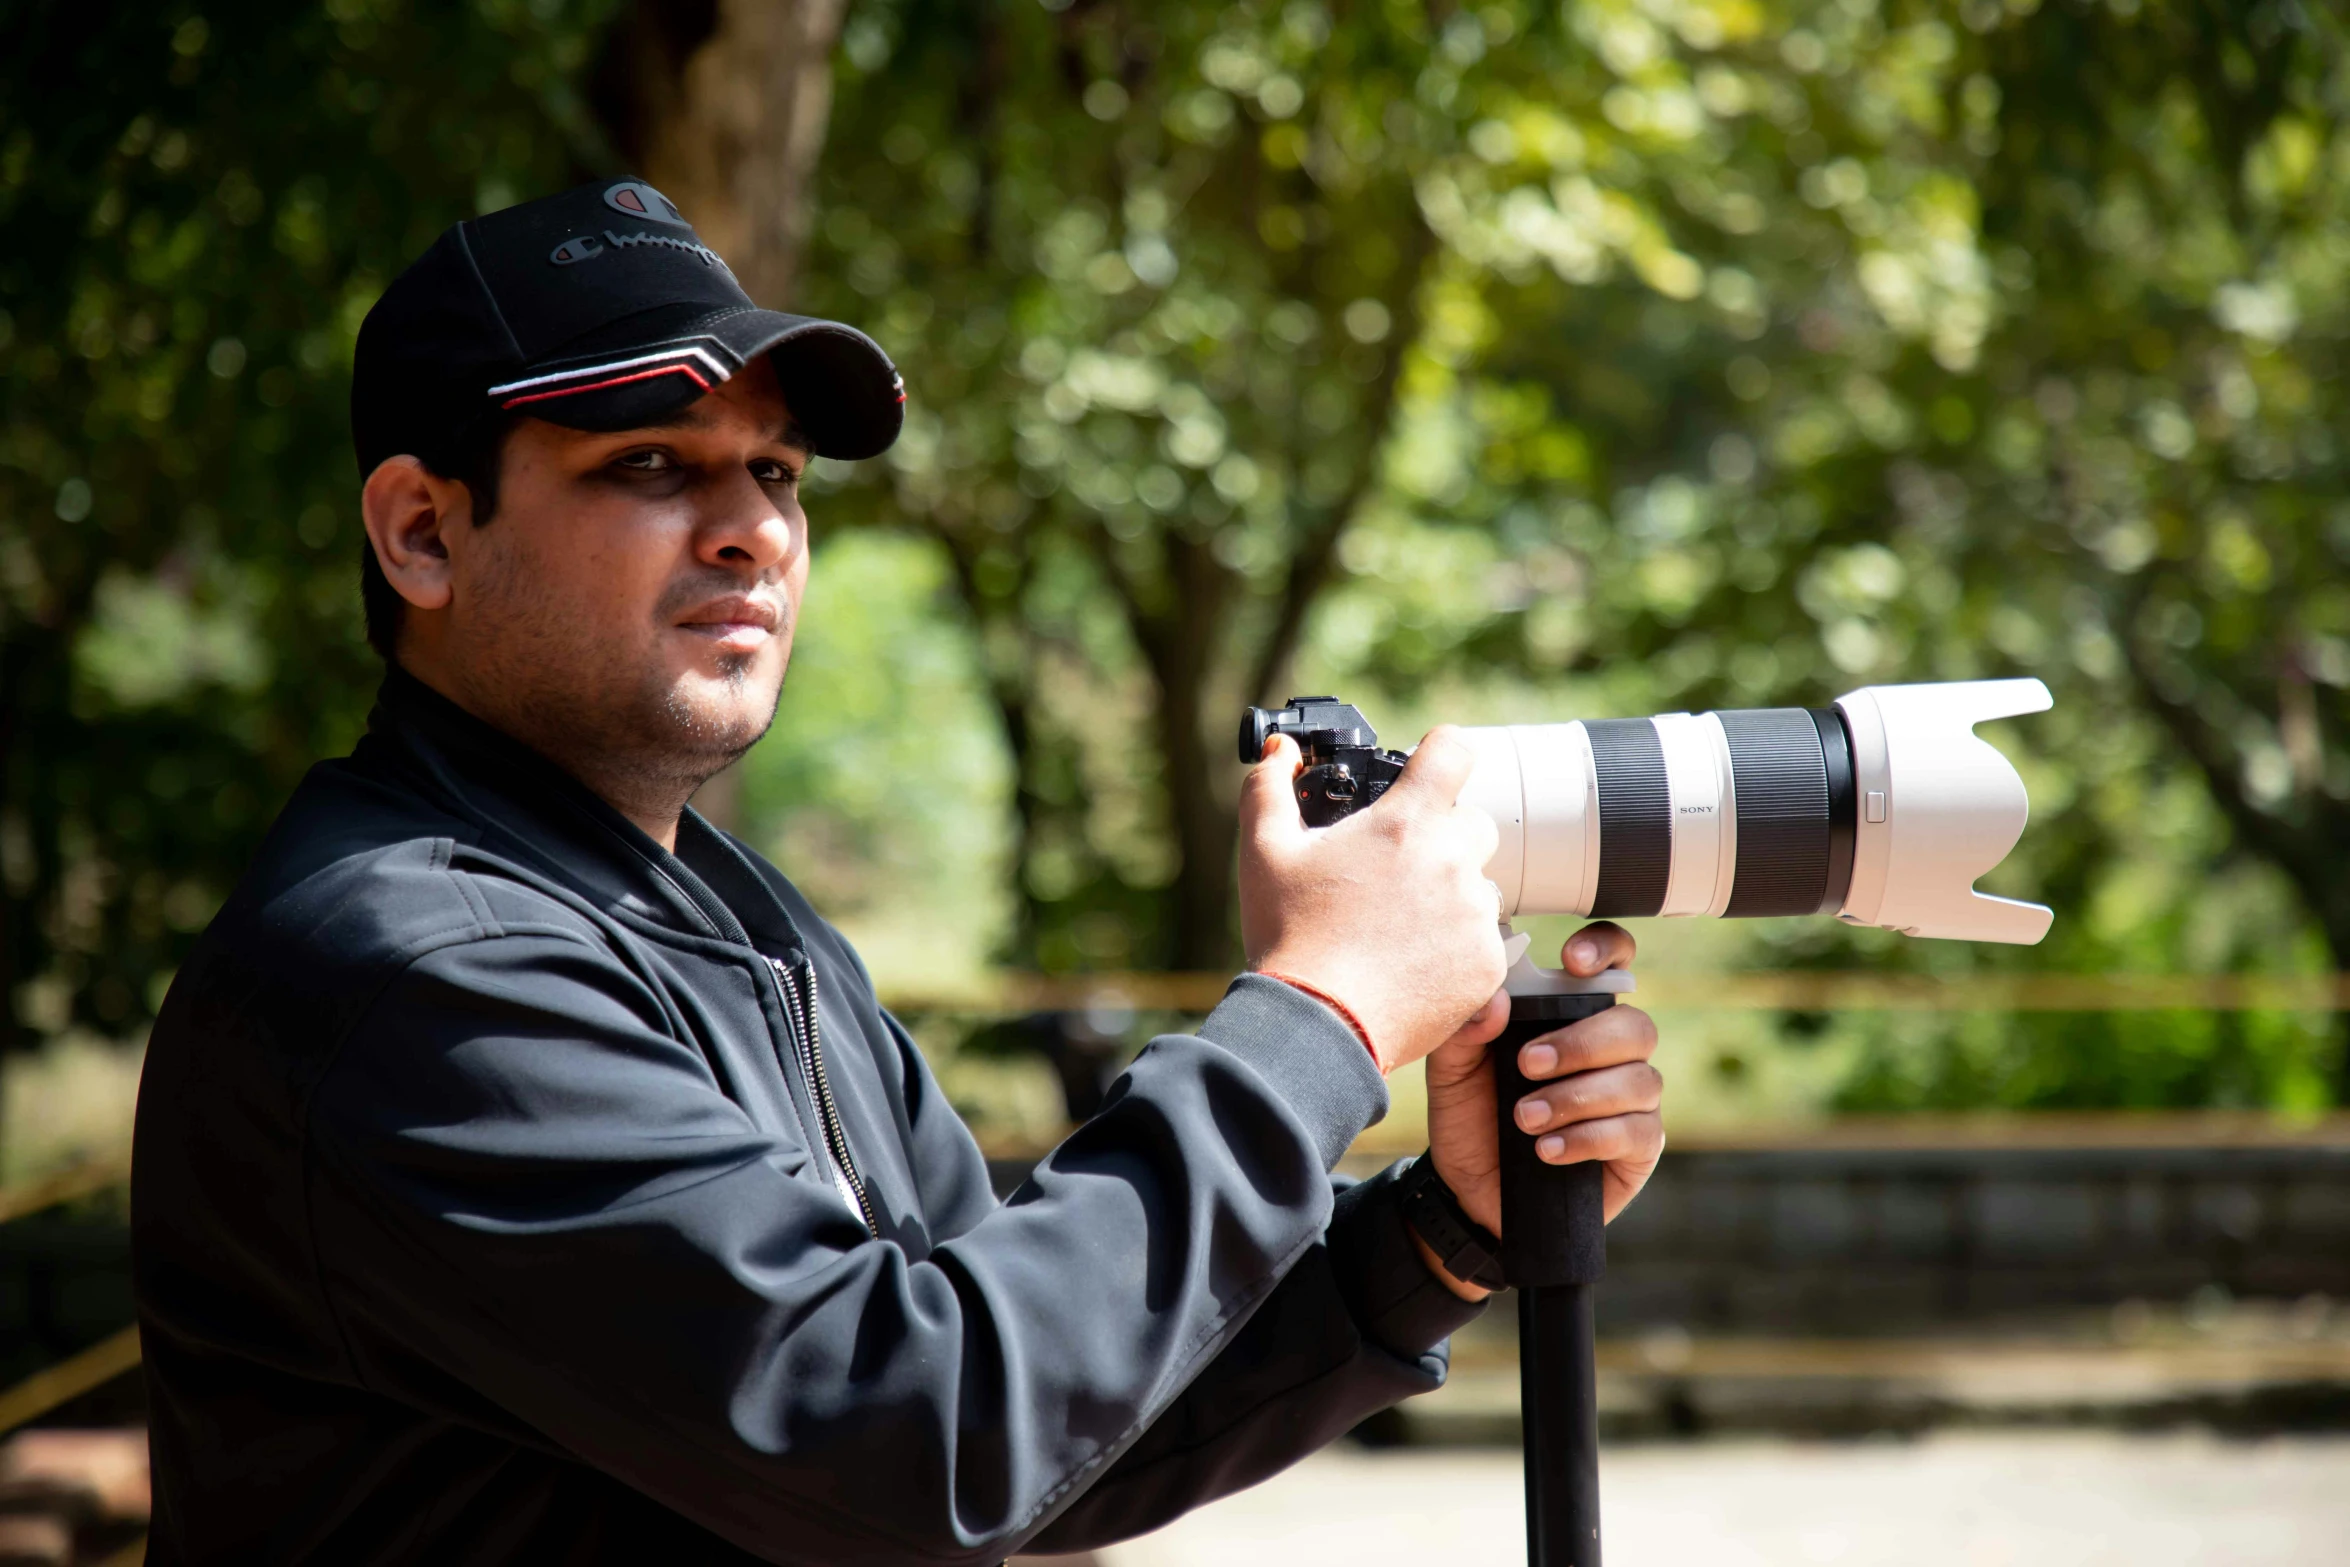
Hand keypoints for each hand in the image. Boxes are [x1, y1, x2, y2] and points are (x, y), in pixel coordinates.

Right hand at [1238, 727, 1506, 1075]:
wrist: (1319, 1026)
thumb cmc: (1290, 936)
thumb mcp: (1263, 852)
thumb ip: (1269, 787)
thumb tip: (1280, 751)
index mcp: (1406, 822)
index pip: (1454, 752)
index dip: (1441, 752)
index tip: (1428, 767)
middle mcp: (1452, 860)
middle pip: (1473, 823)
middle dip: (1441, 837)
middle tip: (1396, 870)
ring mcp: (1475, 914)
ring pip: (1480, 885)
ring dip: (1451, 894)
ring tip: (1398, 926)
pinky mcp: (1487, 964)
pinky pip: (1484, 940)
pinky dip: (1456, 947)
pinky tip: (1411, 962)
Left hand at [1418, 923, 1664, 1299]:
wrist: (1469, 1194)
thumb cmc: (1470, 1118)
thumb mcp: (1452, 1072)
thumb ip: (1465, 1030)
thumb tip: (1497, 1001)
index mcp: (1572, 1016)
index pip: (1612, 963)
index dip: (1606, 950)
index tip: (1571, 962)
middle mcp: (1612, 1052)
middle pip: (1634, 1025)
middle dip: (1581, 1044)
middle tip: (1526, 1065)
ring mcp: (1633, 1100)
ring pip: (1638, 1080)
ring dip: (1576, 1097)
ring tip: (1524, 1119)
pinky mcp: (1640, 1148)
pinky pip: (1637, 1132)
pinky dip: (1588, 1138)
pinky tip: (1548, 1150)